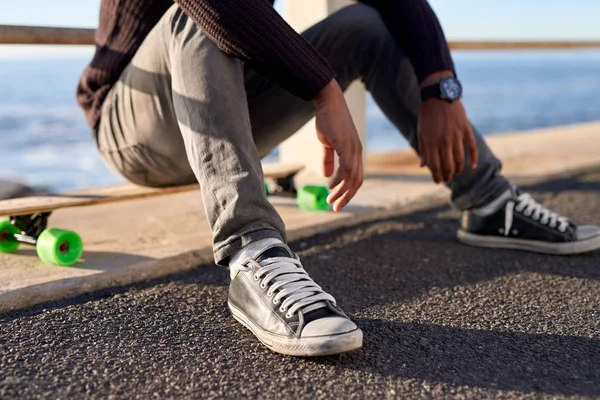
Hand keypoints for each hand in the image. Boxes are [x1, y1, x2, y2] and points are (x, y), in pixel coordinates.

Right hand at [313, 80, 362, 211]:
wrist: (328, 101)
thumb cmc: (328, 120)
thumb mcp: (327, 142)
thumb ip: (328, 159)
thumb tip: (327, 175)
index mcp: (354, 153)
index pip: (356, 178)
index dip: (348, 192)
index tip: (337, 202)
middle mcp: (357, 153)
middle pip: (356, 181)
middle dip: (346, 197)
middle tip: (335, 208)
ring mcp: (353, 149)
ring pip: (352, 178)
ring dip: (341, 192)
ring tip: (330, 201)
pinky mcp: (347, 145)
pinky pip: (345, 168)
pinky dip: (339, 180)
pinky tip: (330, 186)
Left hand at [418, 98, 477, 183]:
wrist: (439, 96)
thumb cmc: (427, 116)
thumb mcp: (421, 133)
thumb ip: (423, 150)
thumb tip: (423, 166)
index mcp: (431, 143)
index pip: (435, 166)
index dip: (437, 176)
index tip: (438, 181)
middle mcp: (443, 142)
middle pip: (448, 166)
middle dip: (447, 176)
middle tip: (447, 179)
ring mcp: (456, 136)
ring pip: (460, 160)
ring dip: (458, 169)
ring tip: (456, 172)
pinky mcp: (465, 130)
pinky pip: (472, 147)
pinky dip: (474, 158)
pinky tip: (472, 166)